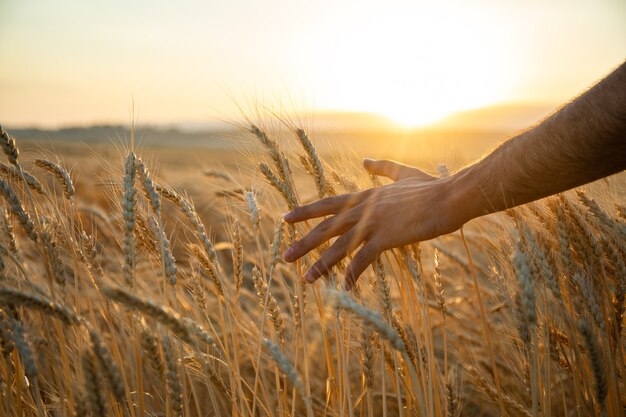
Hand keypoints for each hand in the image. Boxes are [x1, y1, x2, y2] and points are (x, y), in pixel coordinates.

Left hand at [282, 158, 468, 289]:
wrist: (450, 196)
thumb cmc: (431, 186)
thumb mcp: (403, 172)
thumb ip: (382, 167)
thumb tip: (365, 160)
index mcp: (365, 195)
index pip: (327, 204)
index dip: (306, 212)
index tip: (285, 218)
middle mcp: (363, 209)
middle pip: (325, 228)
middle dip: (303, 242)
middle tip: (284, 256)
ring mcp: (373, 223)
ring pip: (339, 246)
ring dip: (319, 264)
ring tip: (303, 278)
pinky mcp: (386, 238)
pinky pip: (363, 260)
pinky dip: (352, 275)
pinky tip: (344, 288)